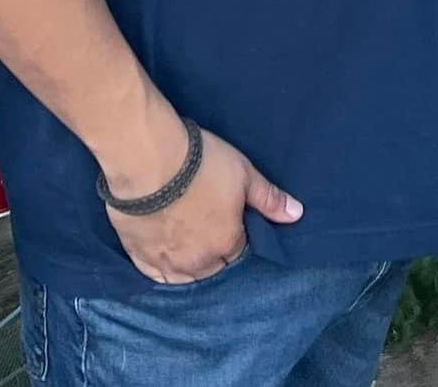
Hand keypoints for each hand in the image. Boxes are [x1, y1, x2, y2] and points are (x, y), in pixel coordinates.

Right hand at [104, 120, 302, 284]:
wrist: (148, 159)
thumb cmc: (200, 163)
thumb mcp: (244, 173)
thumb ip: (269, 198)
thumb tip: (297, 214)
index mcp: (227, 243)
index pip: (239, 253)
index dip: (236, 238)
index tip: (230, 222)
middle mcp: (199, 261)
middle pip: (213, 268)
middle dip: (215, 254)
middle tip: (207, 228)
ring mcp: (167, 262)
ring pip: (185, 277)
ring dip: (190, 265)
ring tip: (186, 242)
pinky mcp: (139, 256)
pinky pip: (154, 275)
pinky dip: (161, 268)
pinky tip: (162, 254)